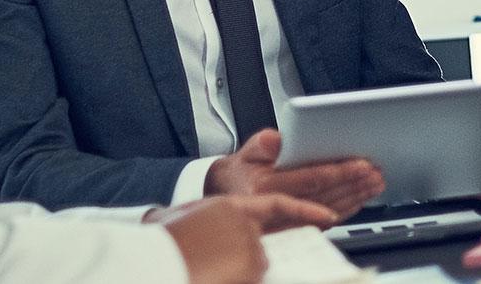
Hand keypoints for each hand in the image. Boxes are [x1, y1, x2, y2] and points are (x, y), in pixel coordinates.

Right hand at [151, 194, 337, 283]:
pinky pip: (254, 278)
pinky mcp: (251, 266)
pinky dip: (238, 278)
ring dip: (237, 273)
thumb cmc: (164, 243)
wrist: (152, 260)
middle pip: (266, 247)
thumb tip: (227, 223)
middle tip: (236, 258)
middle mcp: (245, 224)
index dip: (306, 210)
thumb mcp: (189, 216)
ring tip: (210, 269)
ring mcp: (249, 246)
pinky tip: (215, 274)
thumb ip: (216, 216)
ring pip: (257, 268)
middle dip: (254, 258)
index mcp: (232, 204)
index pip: (280, 204)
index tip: (328, 217)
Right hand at [207, 127, 384, 220]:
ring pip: (329, 209)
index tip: (360, 164)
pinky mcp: (297, 227)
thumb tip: (277, 139)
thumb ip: (263, 143)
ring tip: (375, 184)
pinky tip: (359, 201)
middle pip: (325, 194)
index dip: (338, 171)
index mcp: (268, 184)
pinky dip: (346, 210)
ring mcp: (290, 220)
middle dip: (354, 183)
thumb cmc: (241, 170)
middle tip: (376, 173)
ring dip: (355, 197)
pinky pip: (326, 220)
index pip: (310, 177)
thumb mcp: (247, 149)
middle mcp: (280, 206)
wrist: (228, 197)